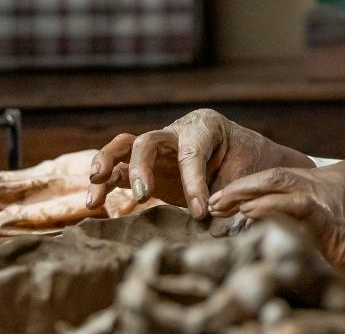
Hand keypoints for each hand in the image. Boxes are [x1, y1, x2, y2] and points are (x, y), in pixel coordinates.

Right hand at [86, 108, 313, 218]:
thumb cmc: (249, 166)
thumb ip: (231, 193)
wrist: (250, 162)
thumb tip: (219, 216)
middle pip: (149, 140)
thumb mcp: (247, 176)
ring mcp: (158, 150)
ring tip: (96, 187)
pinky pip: (119, 171)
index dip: (193, 182)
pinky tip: (94, 204)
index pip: (191, 153)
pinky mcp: (146, 169)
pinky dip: (105, 184)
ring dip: (108, 166)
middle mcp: (177, 132)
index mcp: (206, 127)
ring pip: (125, 148)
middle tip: (143, 194)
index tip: (201, 212)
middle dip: (142, 166)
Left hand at [207, 160, 344, 307]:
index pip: (295, 175)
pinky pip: (289, 203)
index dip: (264, 187)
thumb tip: (289, 231)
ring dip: (243, 193)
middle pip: (281, 173)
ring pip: (278, 181)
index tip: (239, 200)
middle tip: (217, 199)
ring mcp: (335, 189)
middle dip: (246, 186)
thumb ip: (326, 220)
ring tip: (218, 205)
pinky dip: (263, 207)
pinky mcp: (330, 210)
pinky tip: (243, 215)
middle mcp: (340, 174)